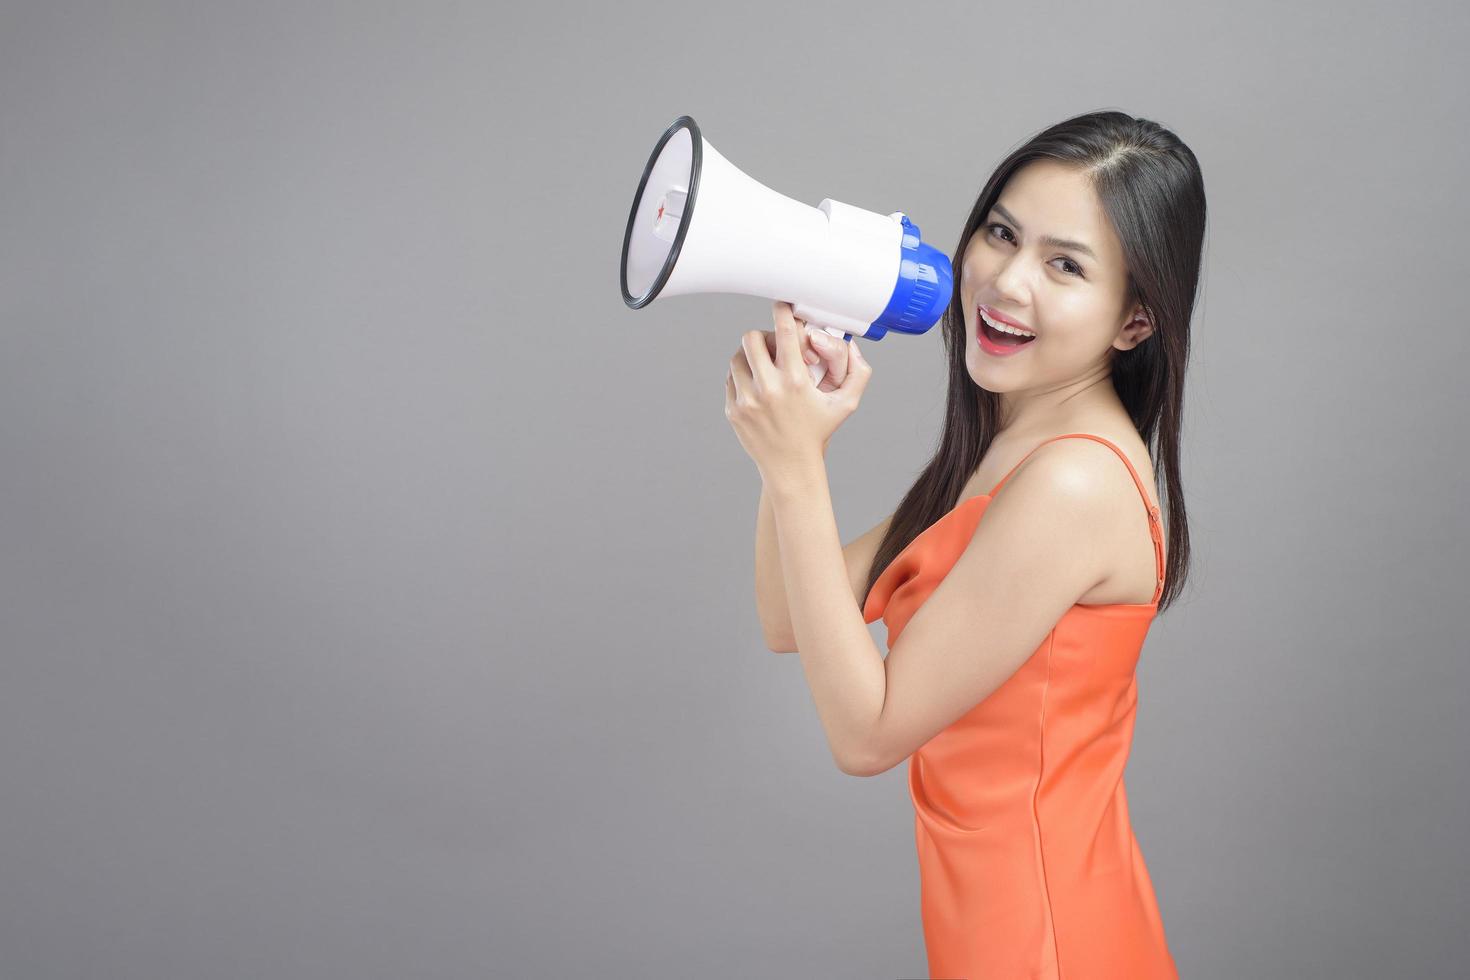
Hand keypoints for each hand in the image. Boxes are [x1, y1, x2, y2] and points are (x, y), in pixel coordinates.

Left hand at [725, 301, 871, 480]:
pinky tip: (756, 384)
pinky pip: (731, 379)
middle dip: (763, 336)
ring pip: (738, 357)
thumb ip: (858, 373)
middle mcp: (768, 389)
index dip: (782, 312)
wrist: (790, 466)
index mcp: (795, 382)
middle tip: (773, 345)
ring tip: (764, 366)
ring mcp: (747, 400)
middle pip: (752, 338)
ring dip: (750, 356)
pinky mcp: (734, 410)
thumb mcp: (845, 404)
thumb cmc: (818, 432)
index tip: (782, 305)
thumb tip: (853, 345)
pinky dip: (742, 376)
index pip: (784, 333)